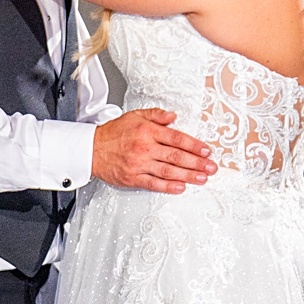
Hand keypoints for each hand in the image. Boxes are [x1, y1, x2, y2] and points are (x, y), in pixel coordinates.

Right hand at [91, 110, 216, 192]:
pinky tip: (181, 187)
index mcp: (148, 132)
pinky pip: (154, 184)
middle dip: (197, 163)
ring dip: (188, 175)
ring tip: (203, 178)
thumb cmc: (114, 133)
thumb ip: (156, 115)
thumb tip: (174, 116)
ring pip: (168, 171)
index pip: (177, 138)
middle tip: (212, 167)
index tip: (207, 151)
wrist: (91, 149)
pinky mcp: (133, 178)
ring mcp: (139, 164)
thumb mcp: (135, 116)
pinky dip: (168, 186)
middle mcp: (145, 148)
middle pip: (176, 156)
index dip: (194, 145)